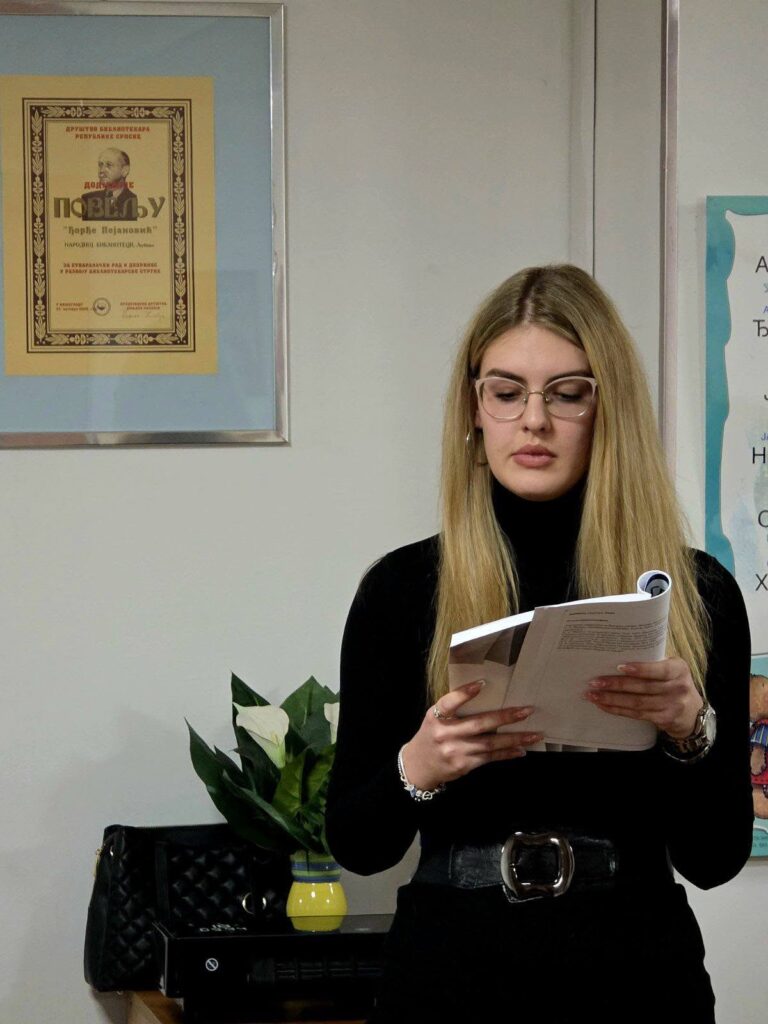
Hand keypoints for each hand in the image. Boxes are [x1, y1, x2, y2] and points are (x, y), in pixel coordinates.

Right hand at [401, 680, 541, 790]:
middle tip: (526, 711)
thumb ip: (453, 709)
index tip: (482, 684)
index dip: (464, 693)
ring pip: (490, 743)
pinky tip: (520, 749)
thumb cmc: (432, 736)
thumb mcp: (435, 718)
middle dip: (505, 717)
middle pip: (478, 724)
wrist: (419, 766)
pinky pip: (490, 757)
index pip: (449, 703)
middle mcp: (445, 734)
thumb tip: (486, 695)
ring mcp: (455, 751)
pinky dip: (506, 753)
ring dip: (514, 738)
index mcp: (436, 717)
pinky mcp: (464, 765)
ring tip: (534, 734)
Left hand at [585, 658, 702, 739]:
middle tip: (595, 682)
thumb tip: (619, 652)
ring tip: (593, 694)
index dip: (640, 669)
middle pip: (642, 687)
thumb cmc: (674, 683)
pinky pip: (636, 714)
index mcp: (679, 669)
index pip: (659, 669)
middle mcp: (678, 687)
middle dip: (616, 684)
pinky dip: (617, 710)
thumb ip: (654, 661)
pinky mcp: (664, 719)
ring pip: (636, 702)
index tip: (619, 667)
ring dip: (611, 699)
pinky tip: (603, 705)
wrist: (691, 712)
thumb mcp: (672, 669)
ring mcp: (671, 705)